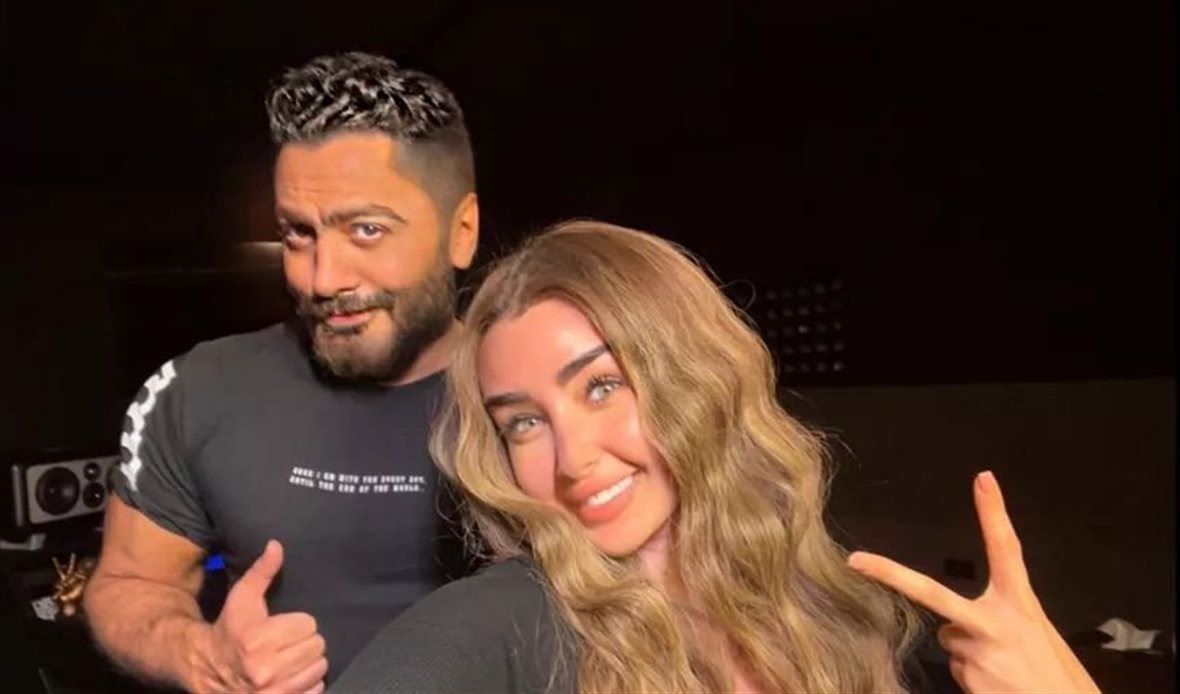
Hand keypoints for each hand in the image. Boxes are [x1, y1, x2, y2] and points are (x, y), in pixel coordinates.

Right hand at [196, 540, 327, 692]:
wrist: (206, 669)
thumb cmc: (229, 629)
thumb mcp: (242, 598)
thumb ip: (262, 571)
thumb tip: (276, 545)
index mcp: (258, 639)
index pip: (309, 625)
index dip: (298, 623)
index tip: (283, 626)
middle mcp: (265, 669)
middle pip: (317, 647)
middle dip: (305, 642)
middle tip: (288, 643)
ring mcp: (273, 691)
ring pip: (319, 668)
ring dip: (309, 663)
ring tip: (289, 659)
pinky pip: (316, 690)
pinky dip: (308, 684)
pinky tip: (290, 677)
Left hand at [847, 471, 1099, 692]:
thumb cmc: (1058, 677)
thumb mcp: (1039, 636)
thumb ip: (1003, 622)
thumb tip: (957, 628)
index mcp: (1022, 605)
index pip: (1007, 550)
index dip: (994, 513)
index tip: (983, 479)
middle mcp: (994, 624)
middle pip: (931, 593)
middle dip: (890, 574)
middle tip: (856, 560)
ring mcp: (976, 653)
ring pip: (952, 640)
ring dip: (970, 652)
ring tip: (1005, 672)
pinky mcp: (968, 679)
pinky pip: (959, 668)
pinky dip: (975, 676)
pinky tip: (1000, 687)